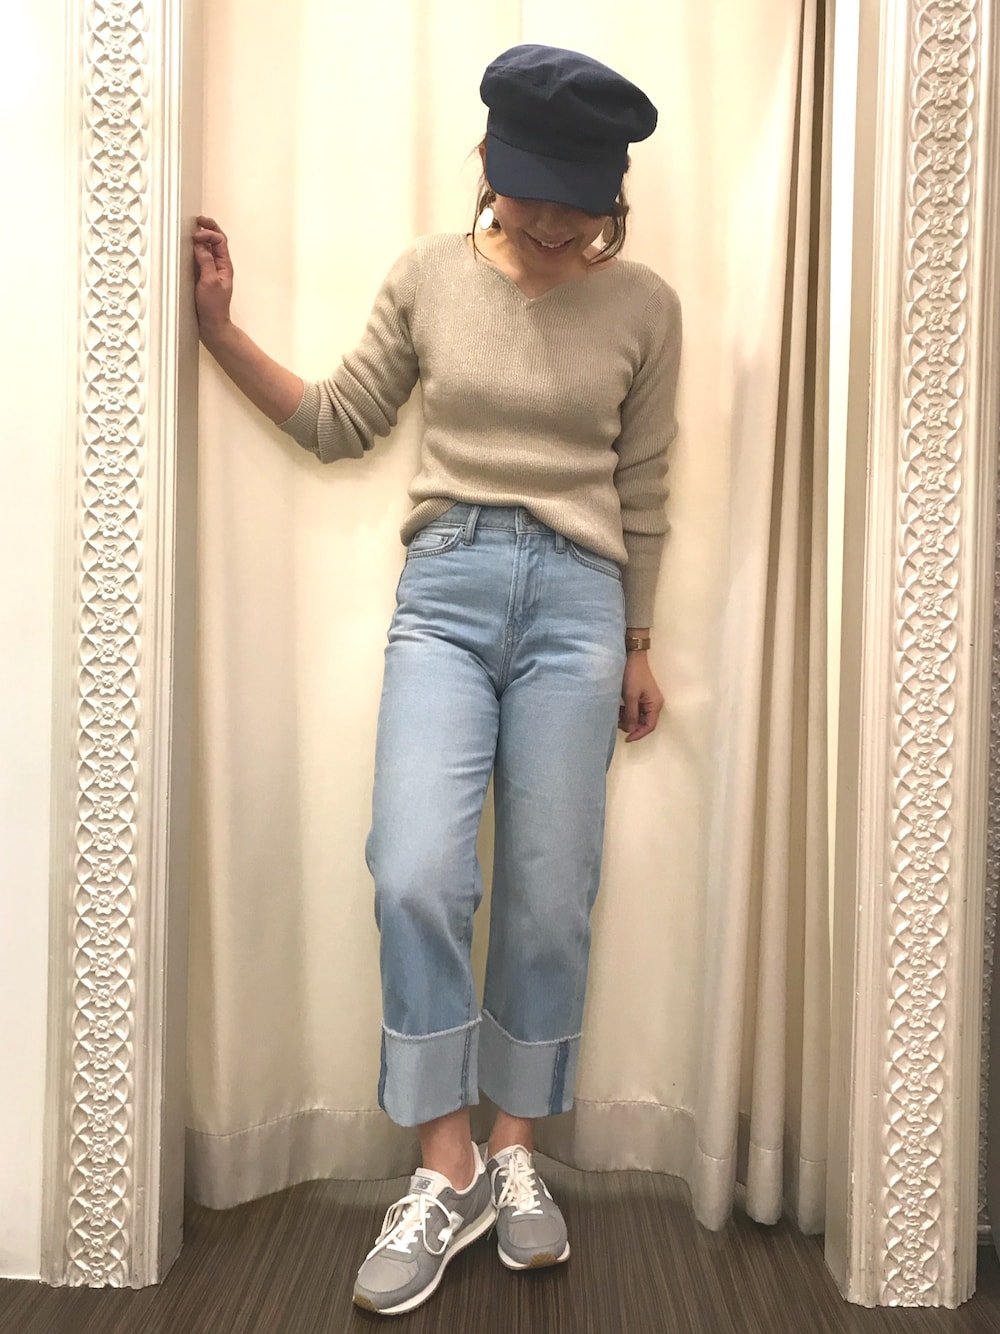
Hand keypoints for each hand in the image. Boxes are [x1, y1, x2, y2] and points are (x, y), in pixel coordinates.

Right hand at [193, 215, 233, 338]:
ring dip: (202, 236)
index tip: (196, 237)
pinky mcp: (203, 276)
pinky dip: (196, 249)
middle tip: (198, 220)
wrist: (212, 325)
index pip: (220, 241)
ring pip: (209, 248)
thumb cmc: (213, 307)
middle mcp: (219, 266)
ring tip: (193, 228)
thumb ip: (205, 261)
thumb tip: (200, 243)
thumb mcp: (209, 282)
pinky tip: (189, 246)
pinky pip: (201, 258)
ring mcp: (211, 270)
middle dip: (209, 228)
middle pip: (217, 240)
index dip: (209, 234)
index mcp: (225, 265)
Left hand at [618, 651, 663, 741]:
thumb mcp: (630, 696)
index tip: (627, 738)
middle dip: (631, 725)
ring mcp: (647, 700)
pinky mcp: (640, 696)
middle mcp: (654, 704)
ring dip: (627, 718)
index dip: (638, 734)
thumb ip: (631, 714)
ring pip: (637, 716)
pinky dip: (626, 711)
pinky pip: (634, 709)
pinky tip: (617, 708)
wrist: (632, 656)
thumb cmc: (633, 674)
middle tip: (617, 722)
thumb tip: (631, 730)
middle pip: (643, 722)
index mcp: (655, 704)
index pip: (649, 726)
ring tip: (615, 713)